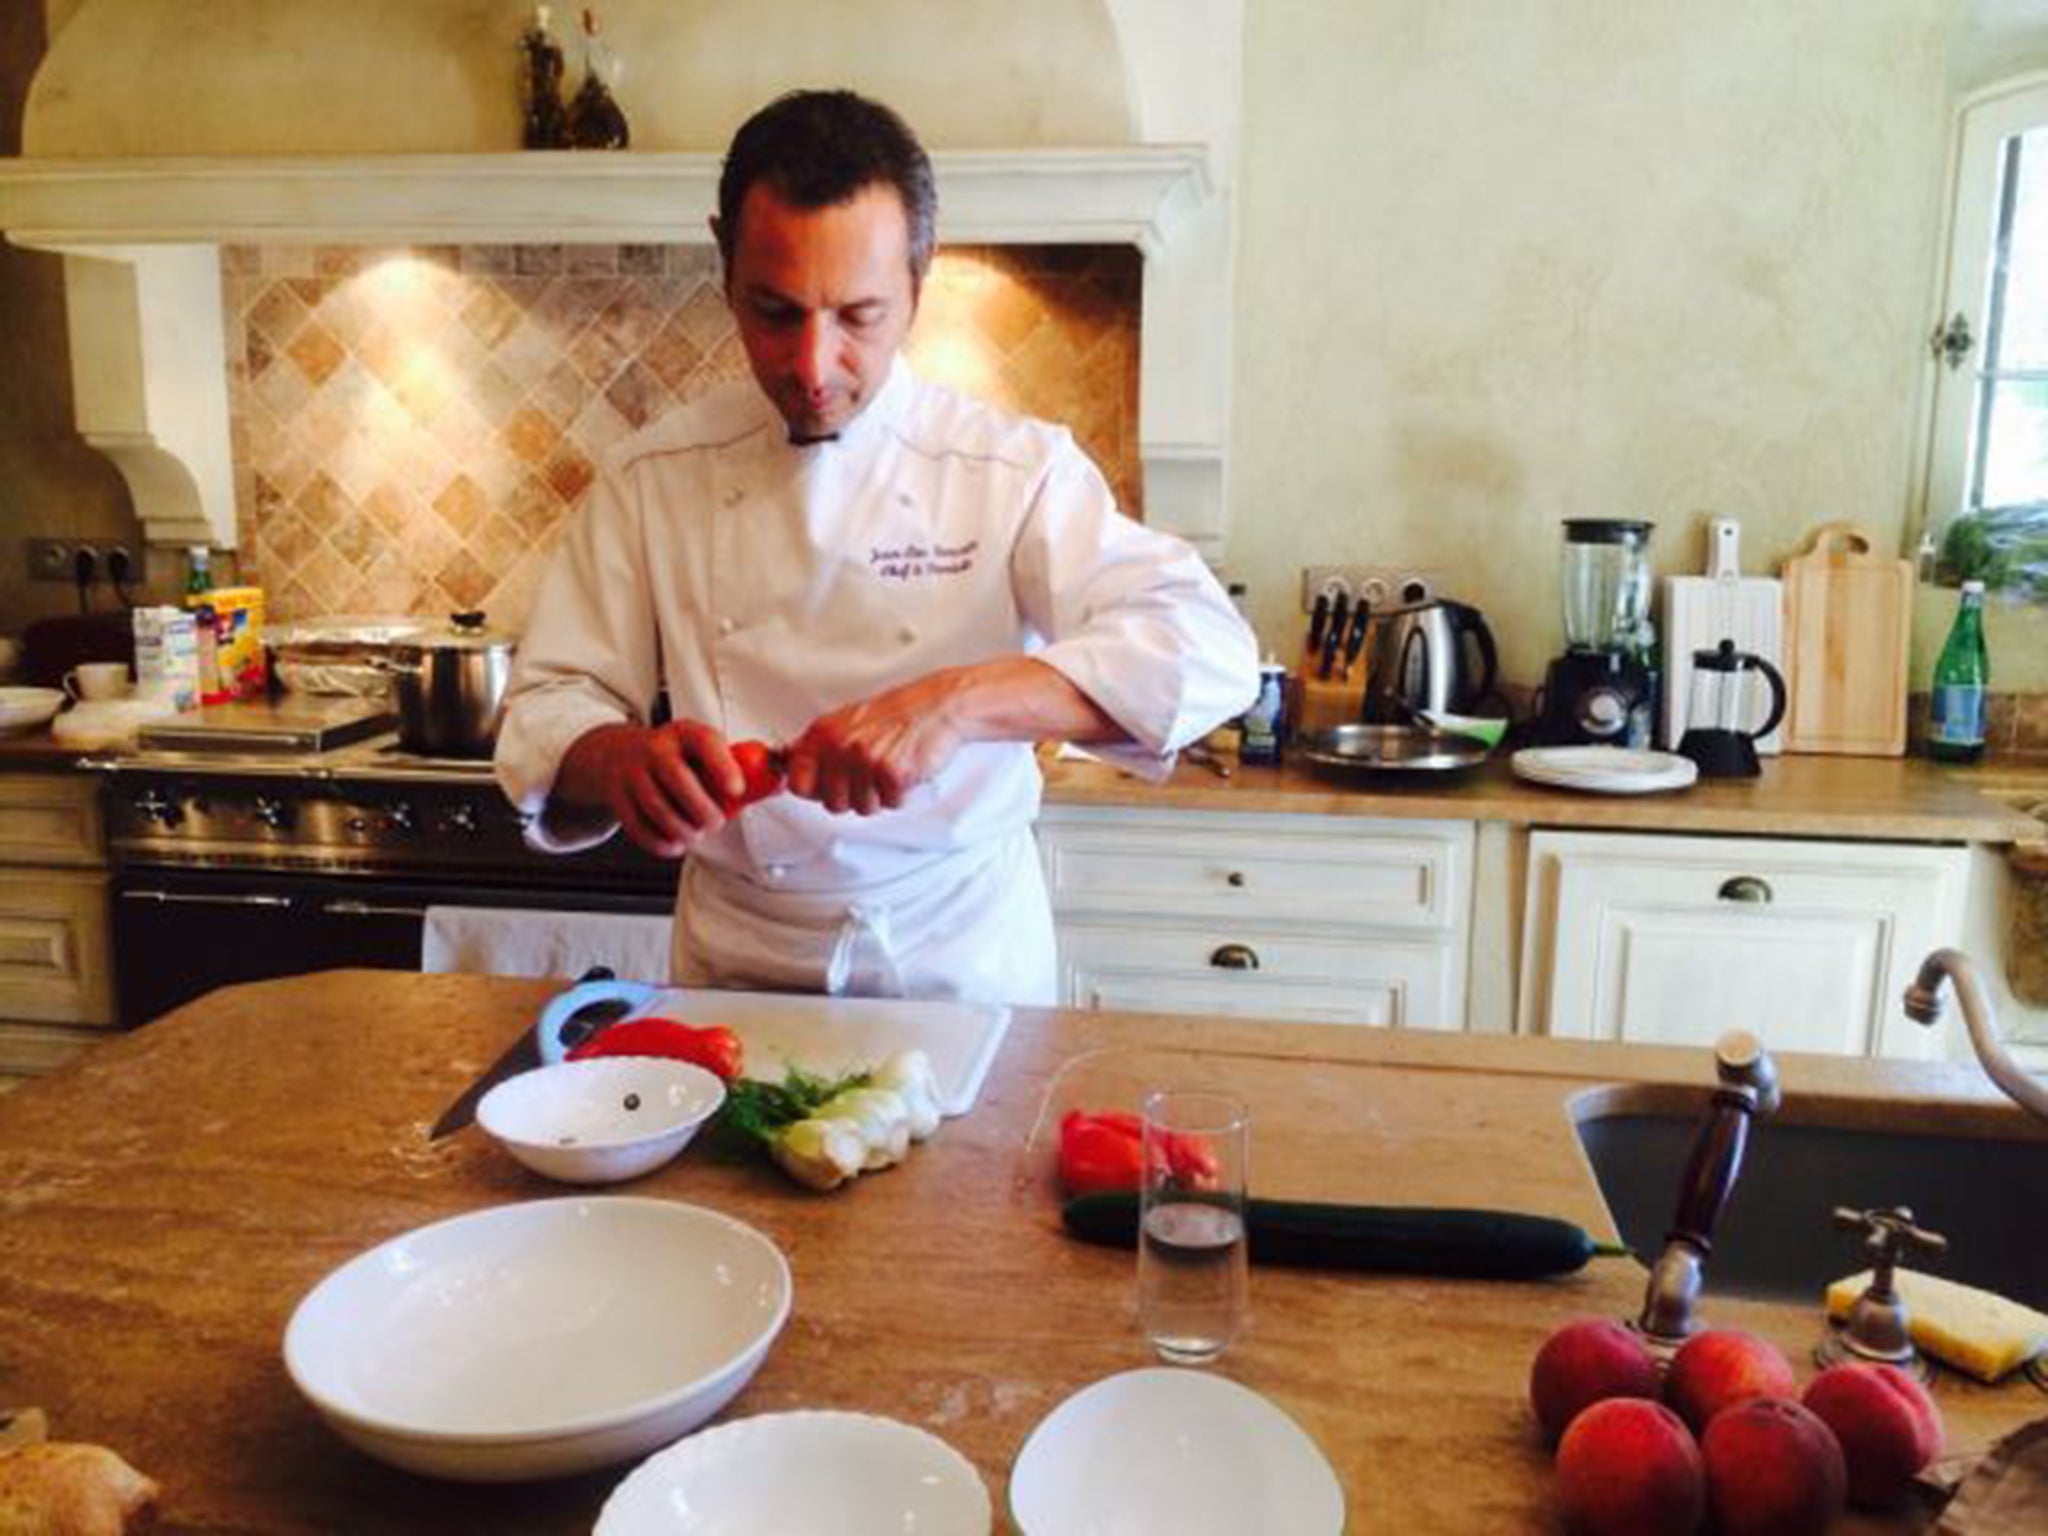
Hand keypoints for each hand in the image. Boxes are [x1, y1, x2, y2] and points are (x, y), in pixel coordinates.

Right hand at [561, 720, 746, 856]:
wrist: (618, 754)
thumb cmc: (674, 756)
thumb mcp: (701, 749)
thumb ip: (738, 766)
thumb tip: (780, 782)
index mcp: (683, 733)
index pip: (704, 742)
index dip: (722, 766)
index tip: (738, 790)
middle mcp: (654, 748)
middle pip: (677, 779)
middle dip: (702, 809)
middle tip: (716, 823)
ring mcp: (632, 772)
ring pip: (657, 806)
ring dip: (682, 829)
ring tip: (696, 836)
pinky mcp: (618, 797)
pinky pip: (637, 825)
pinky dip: (659, 842)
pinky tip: (674, 845)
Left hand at [784, 674, 966, 815]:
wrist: (936, 706)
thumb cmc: (895, 715)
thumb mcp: (847, 723)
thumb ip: (819, 748)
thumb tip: (790, 771)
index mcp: (823, 733)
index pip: (797, 784)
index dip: (814, 791)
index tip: (826, 787)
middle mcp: (840, 746)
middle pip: (833, 804)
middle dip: (853, 796)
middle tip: (870, 773)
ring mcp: (866, 760)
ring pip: (863, 808)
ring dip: (879, 795)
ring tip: (889, 767)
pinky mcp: (893, 774)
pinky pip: (891, 804)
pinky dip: (901, 793)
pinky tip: (905, 769)